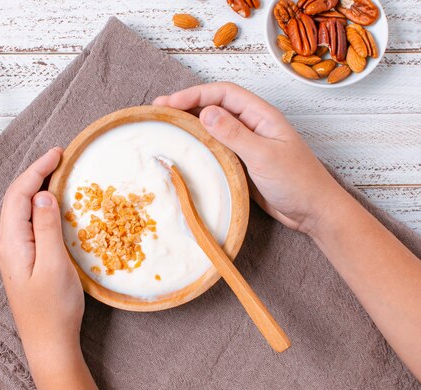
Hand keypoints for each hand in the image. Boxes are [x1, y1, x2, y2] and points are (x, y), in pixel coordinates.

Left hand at [0, 149, 111, 389]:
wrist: (48, 344)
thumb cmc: (53, 308)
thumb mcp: (54, 265)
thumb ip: (46, 228)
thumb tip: (44, 195)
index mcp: (11, 241)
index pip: (19, 194)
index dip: (37, 170)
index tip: (58, 153)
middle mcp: (8, 243)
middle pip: (17, 198)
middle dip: (37, 174)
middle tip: (60, 158)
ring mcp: (15, 252)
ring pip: (23, 210)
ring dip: (39, 188)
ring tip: (59, 174)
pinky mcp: (25, 260)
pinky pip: (30, 223)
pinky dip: (42, 207)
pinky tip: (55, 205)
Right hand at [154, 82, 346, 235]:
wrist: (313, 211)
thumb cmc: (298, 182)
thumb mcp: (264, 155)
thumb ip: (234, 134)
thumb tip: (206, 112)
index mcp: (262, 115)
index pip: (224, 93)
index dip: (195, 94)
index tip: (170, 103)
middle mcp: (253, 125)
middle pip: (215, 106)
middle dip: (187, 105)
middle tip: (159, 111)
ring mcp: (247, 144)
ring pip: (214, 126)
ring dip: (191, 124)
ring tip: (167, 126)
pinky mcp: (243, 162)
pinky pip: (217, 147)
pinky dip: (199, 145)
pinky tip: (186, 149)